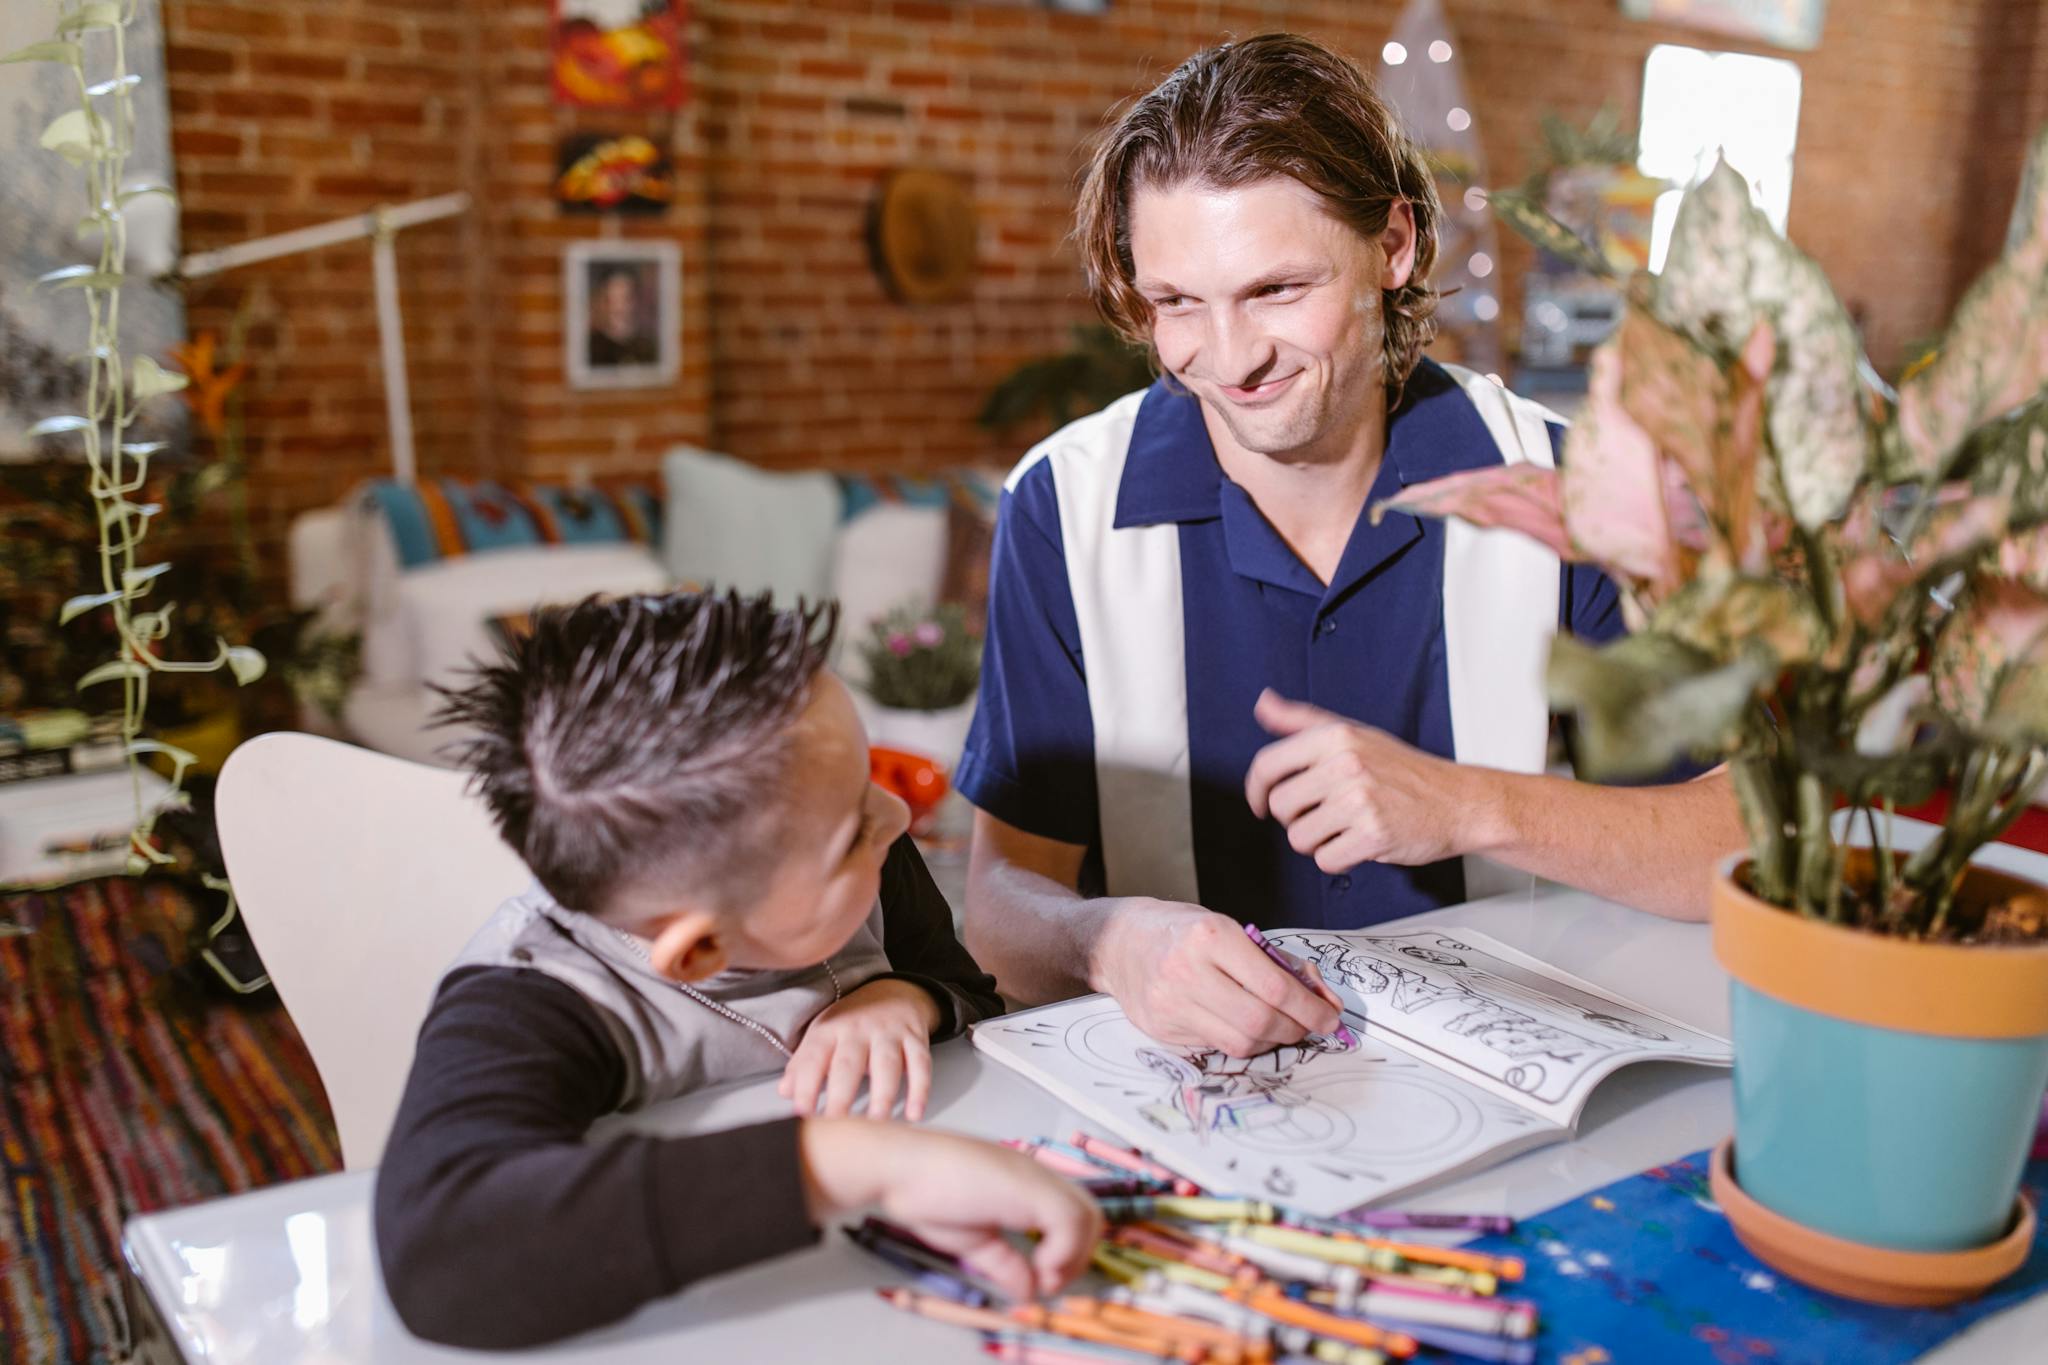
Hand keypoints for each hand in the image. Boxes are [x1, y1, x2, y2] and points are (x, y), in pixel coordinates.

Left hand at [780, 978, 939, 1120]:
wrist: (894, 992)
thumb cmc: (851, 1023)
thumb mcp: (822, 1035)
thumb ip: (803, 1064)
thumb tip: (785, 1092)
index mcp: (830, 1029)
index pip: (813, 1058)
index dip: (806, 1085)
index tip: (802, 1113)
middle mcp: (858, 1029)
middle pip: (848, 1064)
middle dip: (841, 1095)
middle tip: (835, 1124)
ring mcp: (888, 1033)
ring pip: (886, 1064)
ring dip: (882, 1094)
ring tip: (875, 1121)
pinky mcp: (915, 1038)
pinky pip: (920, 1064)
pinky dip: (919, 1089)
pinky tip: (914, 1113)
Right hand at [800, 1120, 1103, 1300]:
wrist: (898, 1166)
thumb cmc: (924, 1191)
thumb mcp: (975, 1240)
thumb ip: (1005, 1263)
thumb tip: (1028, 1290)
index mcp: (1023, 1184)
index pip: (1072, 1214)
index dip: (1068, 1253)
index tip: (1045, 1279)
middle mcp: (1035, 1176)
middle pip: (1090, 1216)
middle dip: (1078, 1258)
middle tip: (1047, 1282)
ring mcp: (1034, 1178)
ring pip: (1089, 1217)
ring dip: (1073, 1258)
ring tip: (1043, 1277)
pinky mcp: (1029, 1187)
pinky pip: (1070, 1222)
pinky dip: (1061, 1254)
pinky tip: (1036, 1267)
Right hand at [1091, 898, 1340, 1056]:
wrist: (1118, 941)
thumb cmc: (1181, 931)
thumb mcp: (1230, 929)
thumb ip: (1276, 962)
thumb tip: (1323, 1000)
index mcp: (1211, 937)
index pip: (1274, 986)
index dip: (1311, 1008)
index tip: (1330, 1016)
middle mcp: (1187, 971)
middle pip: (1259, 1021)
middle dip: (1296, 1029)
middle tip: (1309, 1026)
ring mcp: (1171, 1004)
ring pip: (1240, 1042)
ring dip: (1271, 1040)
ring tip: (1278, 1027)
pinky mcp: (1162, 1030)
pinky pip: (1216, 1046)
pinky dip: (1240, 1040)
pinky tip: (1243, 1026)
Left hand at [1246, 689, 1484, 870]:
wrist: (1459, 801)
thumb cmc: (1404, 771)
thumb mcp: (1354, 733)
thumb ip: (1303, 721)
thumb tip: (1263, 703)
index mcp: (1335, 737)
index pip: (1268, 764)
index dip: (1255, 790)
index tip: (1260, 804)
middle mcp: (1345, 764)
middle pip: (1281, 807)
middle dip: (1296, 819)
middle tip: (1325, 816)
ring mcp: (1360, 800)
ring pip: (1299, 838)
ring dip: (1317, 842)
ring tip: (1345, 829)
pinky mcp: (1373, 834)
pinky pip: (1326, 860)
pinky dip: (1339, 860)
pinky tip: (1359, 844)